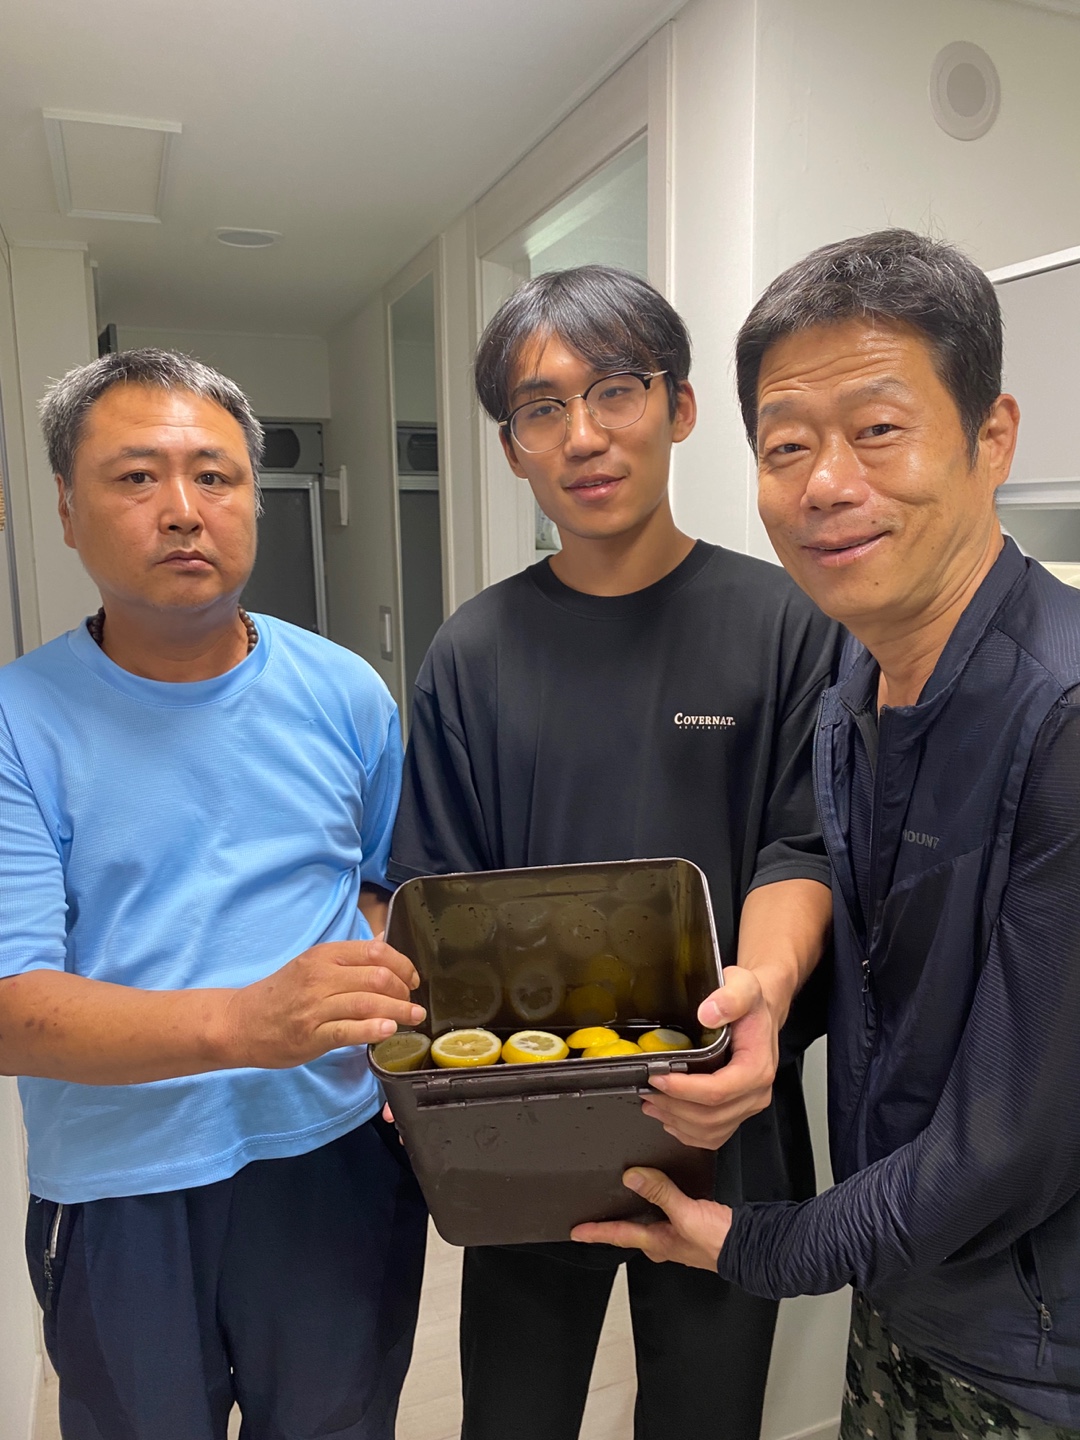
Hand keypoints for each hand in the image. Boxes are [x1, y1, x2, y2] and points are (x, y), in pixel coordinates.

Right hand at [220, 939, 424, 1068]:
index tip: (412, 978)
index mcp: (324, 955)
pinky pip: (348, 1030)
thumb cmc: (281, 994)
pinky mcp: (310, 1035)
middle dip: (404, 990)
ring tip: (414, 1017)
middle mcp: (321, 976)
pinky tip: (388, 1030)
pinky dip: (372, 1029)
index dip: (402, 964)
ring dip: (399, 1011)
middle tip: (413, 1002)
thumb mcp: (313, 964)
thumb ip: (350, 955)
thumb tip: (384, 939)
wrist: (240, 1022)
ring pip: (367, 1003)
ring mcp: (315, 1006)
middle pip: (377, 976)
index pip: (375, 951)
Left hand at [571, 1168, 732, 1269]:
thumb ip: (660, 1193)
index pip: (620, 1235)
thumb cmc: (721, 1242)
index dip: (596, 1231)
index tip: (576, 1230)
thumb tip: (632, 1177)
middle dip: (614, 1223)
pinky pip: (667, 1213)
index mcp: (659, 1242)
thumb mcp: (685, 1214)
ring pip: (650, 1221)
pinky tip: (663, 1189)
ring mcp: (680, 1236)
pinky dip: (660, 1201)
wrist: (754, 1248)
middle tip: (596, 1214)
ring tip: (625, 1194)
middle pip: (633, 1230)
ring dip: (638, 1209)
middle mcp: (666, 1241)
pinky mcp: (694, 1226)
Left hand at [641, 965, 777, 1148]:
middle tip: (647, 1090)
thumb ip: (729, 998)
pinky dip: (689, 1132)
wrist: (762, 1011)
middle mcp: (756, 1092)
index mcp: (757, 1067)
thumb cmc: (751, 1003)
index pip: (717, 1091)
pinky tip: (670, 1118)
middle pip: (711, 1116)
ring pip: (710, 1131)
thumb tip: (708, 1013)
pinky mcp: (738, 1112)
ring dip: (677, 1122)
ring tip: (652, 1103)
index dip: (684, 1089)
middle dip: (673, 1107)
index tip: (657, 1077)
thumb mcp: (743, 987)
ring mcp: (747, 1105)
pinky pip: (714, 1135)